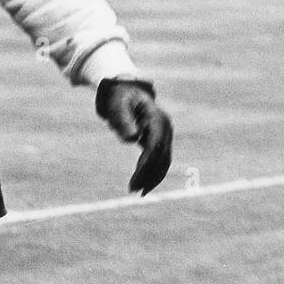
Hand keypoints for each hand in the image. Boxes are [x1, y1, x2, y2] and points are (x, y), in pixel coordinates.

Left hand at [96, 78, 172, 195]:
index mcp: (157, 117)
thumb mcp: (117, 105)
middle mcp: (165, 127)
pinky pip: (160, 161)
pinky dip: (152, 174)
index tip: (135, 179)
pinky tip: (142, 186)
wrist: (128, 91)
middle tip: (132, 190)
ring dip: (152, 178)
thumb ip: (123, 120)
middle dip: (149, 175)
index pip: (155, 145)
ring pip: (164, 162)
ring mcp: (165, 134)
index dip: (147, 164)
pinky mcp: (160, 141)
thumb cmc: (120, 97)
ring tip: (136, 191)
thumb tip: (132, 139)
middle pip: (162, 156)